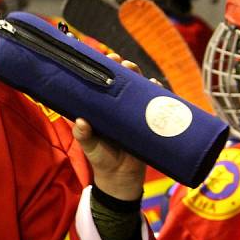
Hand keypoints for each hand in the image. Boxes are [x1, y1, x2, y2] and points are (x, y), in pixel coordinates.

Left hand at [72, 54, 146, 199]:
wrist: (121, 179)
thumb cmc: (102, 159)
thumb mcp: (90, 147)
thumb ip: (84, 136)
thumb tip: (80, 121)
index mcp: (103, 108)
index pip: (103, 83)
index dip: (104, 69)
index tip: (104, 59)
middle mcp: (119, 107)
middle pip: (124, 82)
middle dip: (125, 69)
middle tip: (123, 64)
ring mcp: (135, 113)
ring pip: (141, 90)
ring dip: (142, 79)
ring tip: (141, 74)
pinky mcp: (149, 122)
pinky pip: (157, 106)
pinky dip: (159, 95)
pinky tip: (158, 87)